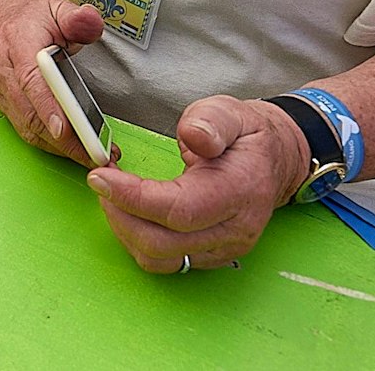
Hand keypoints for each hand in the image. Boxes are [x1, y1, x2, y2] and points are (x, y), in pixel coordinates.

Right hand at [0, 0, 104, 163]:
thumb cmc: (31, 19)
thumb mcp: (58, 9)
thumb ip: (78, 18)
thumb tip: (91, 21)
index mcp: (17, 42)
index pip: (30, 79)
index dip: (47, 106)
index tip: (65, 128)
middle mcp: (3, 68)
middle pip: (30, 111)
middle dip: (63, 138)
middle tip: (94, 153)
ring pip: (26, 125)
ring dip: (58, 146)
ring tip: (89, 155)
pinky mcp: (1, 102)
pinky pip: (23, 128)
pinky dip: (48, 142)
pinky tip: (70, 147)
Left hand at [86, 95, 311, 273]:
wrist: (273, 162)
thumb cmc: (246, 137)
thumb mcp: (229, 112)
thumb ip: (211, 121)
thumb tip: (196, 136)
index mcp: (239, 190)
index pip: (179, 209)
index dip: (134, 197)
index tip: (101, 178)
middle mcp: (234, 229)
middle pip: (163, 242)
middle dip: (121, 215)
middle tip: (103, 183)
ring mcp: (224, 248)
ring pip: (160, 259)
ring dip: (126, 231)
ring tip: (113, 197)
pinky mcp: (212, 257)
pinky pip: (166, 262)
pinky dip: (139, 241)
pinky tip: (130, 214)